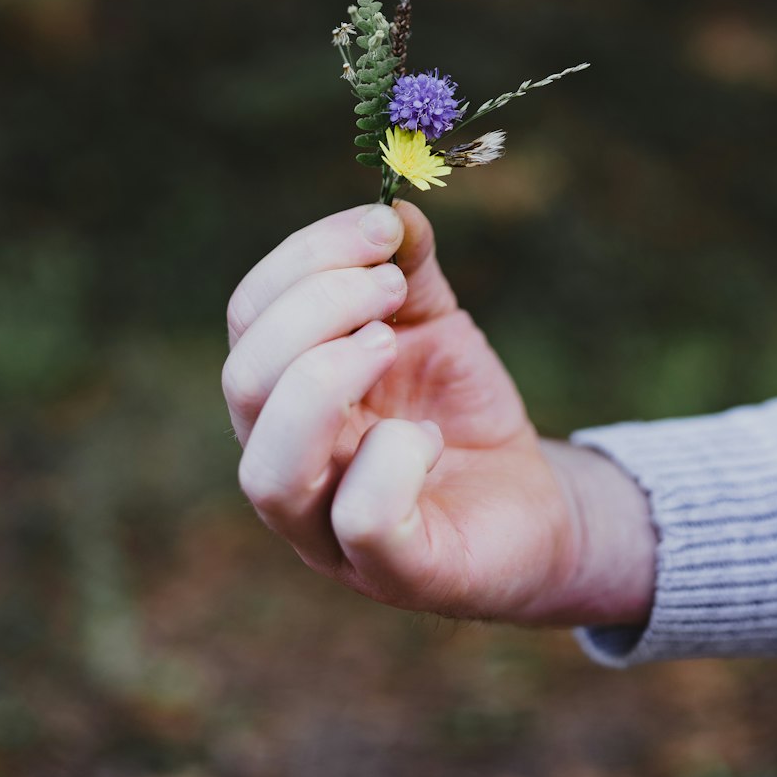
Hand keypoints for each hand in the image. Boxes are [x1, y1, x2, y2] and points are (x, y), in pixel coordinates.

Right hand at [222, 201, 655, 626]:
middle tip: (395, 289)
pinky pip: (361, 522)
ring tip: (394, 342)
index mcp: (282, 393)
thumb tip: (393, 205)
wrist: (533, 501)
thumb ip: (406, 266)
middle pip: (243, 381)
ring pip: (269, 470)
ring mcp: (328, 531)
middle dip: (318, 309)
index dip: (305, 257)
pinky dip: (391, 461)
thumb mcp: (432, 323)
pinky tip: (428, 437)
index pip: (248, 316)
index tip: (383, 226)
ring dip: (326, 381)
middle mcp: (286, 463)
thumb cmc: (458, 409)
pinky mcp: (394, 571)